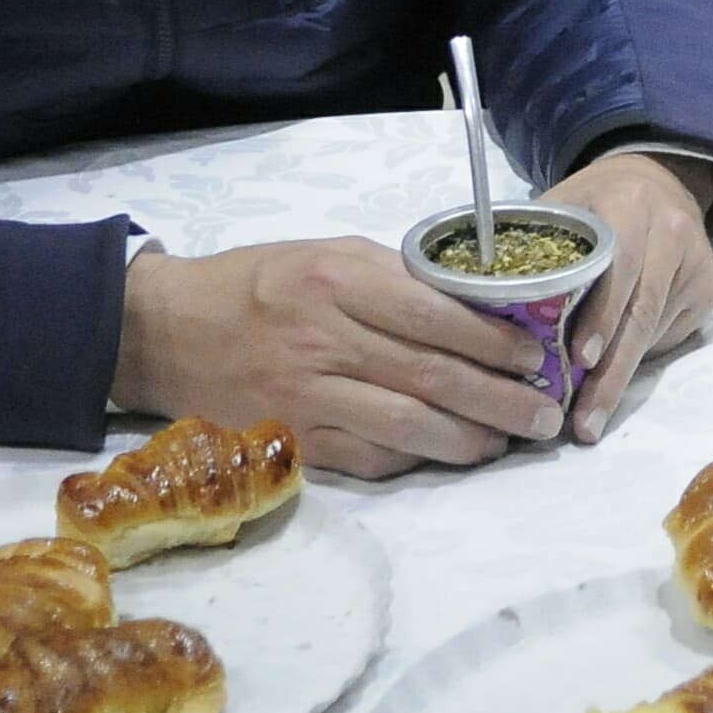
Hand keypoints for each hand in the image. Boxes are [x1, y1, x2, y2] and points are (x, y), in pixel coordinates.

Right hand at [114, 236, 563, 477]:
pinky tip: (452, 453)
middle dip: (502, 399)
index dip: (497, 343)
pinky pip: (370, 457)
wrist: (165, 333)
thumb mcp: (328, 254)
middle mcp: (326, 341)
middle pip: (433, 378)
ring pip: (408, 426)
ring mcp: (307, 398)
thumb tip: (477, 306)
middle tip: (547, 412)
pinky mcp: (293, 441)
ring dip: (470, 439)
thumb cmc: (258, 283)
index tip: (539, 355)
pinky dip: (418, 458)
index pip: (438, 317)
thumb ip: (397, 279)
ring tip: (510, 440)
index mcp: (340, 283)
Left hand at [538, 152, 712, 445]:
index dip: (600, 314)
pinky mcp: (711, 288)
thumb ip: (531, 245)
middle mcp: (673, 230)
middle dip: (610, 371)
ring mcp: (698, 262)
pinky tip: (614, 377)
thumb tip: (477, 298)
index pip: (619, 264)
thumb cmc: (595, 203)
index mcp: (631, 204)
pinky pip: (670, 335)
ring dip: (619, 376)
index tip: (578, 359)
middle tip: (584, 419)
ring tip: (590, 417)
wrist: (660, 180)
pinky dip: (639, 359)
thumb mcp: (563, 205)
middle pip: (641, 311)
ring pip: (655, 332)